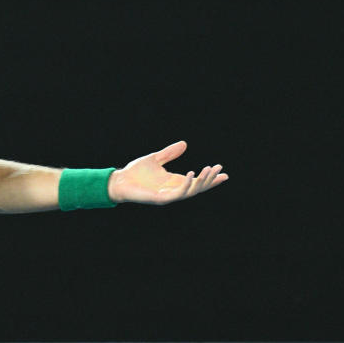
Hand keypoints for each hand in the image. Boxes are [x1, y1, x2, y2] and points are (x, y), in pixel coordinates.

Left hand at [108, 141, 227, 204]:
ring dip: (202, 181)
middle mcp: (173, 189)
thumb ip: (170, 153)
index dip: (210, 178)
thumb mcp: (155, 158)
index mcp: (174, 181)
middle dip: (210, 179)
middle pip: (198, 187)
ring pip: (191, 191)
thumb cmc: (135, 172)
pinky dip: (186, 185)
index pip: (197, 181)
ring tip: (209, 169)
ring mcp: (168, 195)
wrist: (119, 181)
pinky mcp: (161, 198)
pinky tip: (191, 174)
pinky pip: (178, 193)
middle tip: (220, 169)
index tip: (224, 173)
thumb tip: (184, 144)